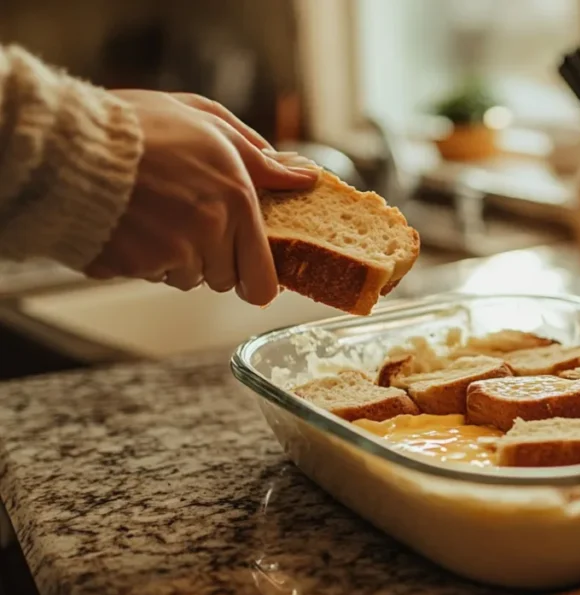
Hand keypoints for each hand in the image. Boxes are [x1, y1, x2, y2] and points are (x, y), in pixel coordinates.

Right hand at [84, 91, 319, 305]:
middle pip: (223, 281)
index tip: (246, 271)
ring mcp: (170, 253)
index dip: (254, 281)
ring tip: (153, 214)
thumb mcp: (210, 124)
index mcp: (237, 202)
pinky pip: (147, 275)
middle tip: (187, 221)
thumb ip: (262, 158)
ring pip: (185, 279)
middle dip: (212, 260)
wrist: (70, 141)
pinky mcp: (133, 265)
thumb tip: (305, 177)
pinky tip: (128, 222)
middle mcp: (210, 234)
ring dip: (174, 258)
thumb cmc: (140, 127)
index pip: (262, 282)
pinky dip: (139, 257)